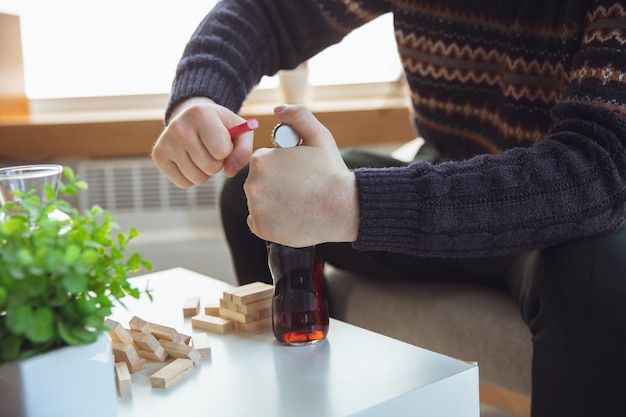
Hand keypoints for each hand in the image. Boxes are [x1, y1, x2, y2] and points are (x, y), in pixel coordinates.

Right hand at [151, 98, 253, 187]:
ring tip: (202, 154)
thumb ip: (244, 151)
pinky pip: (184, 184)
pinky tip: (190, 160)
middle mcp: (179, 127)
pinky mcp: (158, 156)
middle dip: (218, 163)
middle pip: (211, 167)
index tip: (223, 140)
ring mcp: (166, 142)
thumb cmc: (221, 127)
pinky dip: (191, 177)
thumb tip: (230, 172)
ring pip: (198, 178)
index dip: (228, 151)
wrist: (193, 119)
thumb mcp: (240, 131)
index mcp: (201, 114)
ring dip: (205, 171)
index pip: (221, 151)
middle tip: (212, 149)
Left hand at [244, 105, 358, 246]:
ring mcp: (255, 207)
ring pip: (258, 201)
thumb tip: (278, 110)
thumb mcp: (318, 136)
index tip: (298, 174)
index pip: (263, 162)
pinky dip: (271, 221)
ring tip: (297, 203)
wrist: (343, 208)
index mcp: (260, 160)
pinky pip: (258, 221)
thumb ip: (297, 116)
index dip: (282, 167)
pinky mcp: (261, 228)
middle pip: (259, 181)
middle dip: (275, 183)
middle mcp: (252, 183)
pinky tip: (291, 216)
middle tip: (299, 189)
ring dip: (272, 202)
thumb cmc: (331, 173)